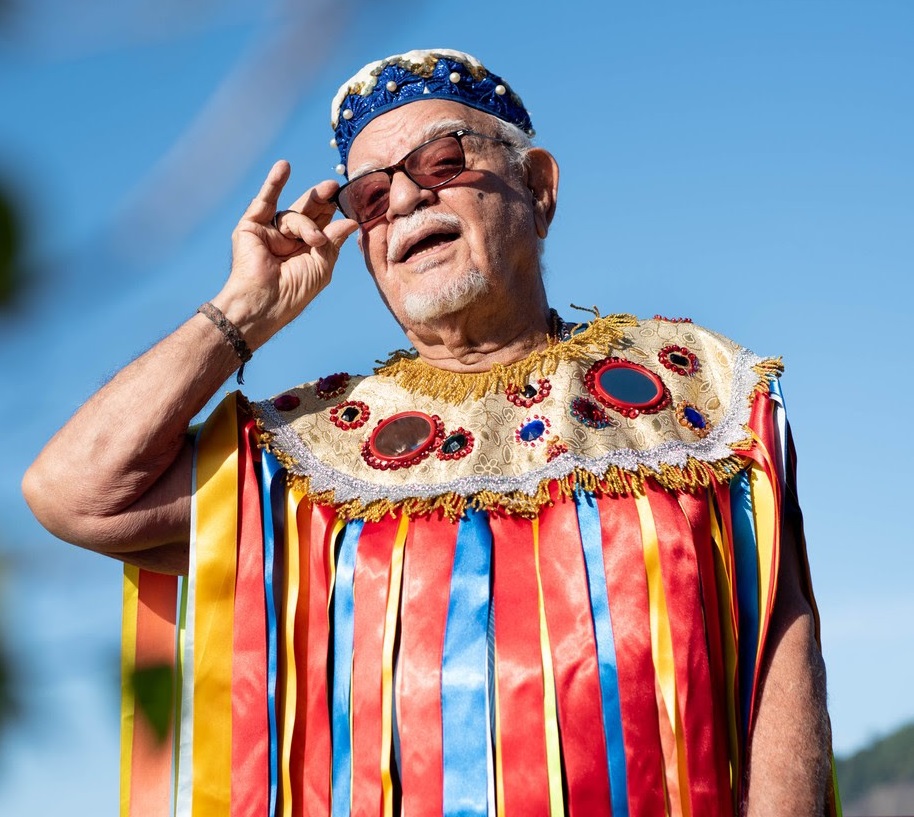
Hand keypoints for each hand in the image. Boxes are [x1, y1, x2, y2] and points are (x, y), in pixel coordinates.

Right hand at [211, 160, 358, 348]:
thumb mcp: (322, 264)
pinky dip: (273, 183)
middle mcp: (288, 239)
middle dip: (321, 200)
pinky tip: (283, 166)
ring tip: (313, 240)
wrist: (266, 301)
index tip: (347, 198)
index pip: (322, 224)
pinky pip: (264, 201)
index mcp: (306, 250)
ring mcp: (269, 232)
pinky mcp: (251, 226)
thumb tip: (350, 221)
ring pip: (292, 215)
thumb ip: (334, 240)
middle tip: (333, 186)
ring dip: (305, 225)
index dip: (333, 211)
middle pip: (307, 212)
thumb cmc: (295, 290)